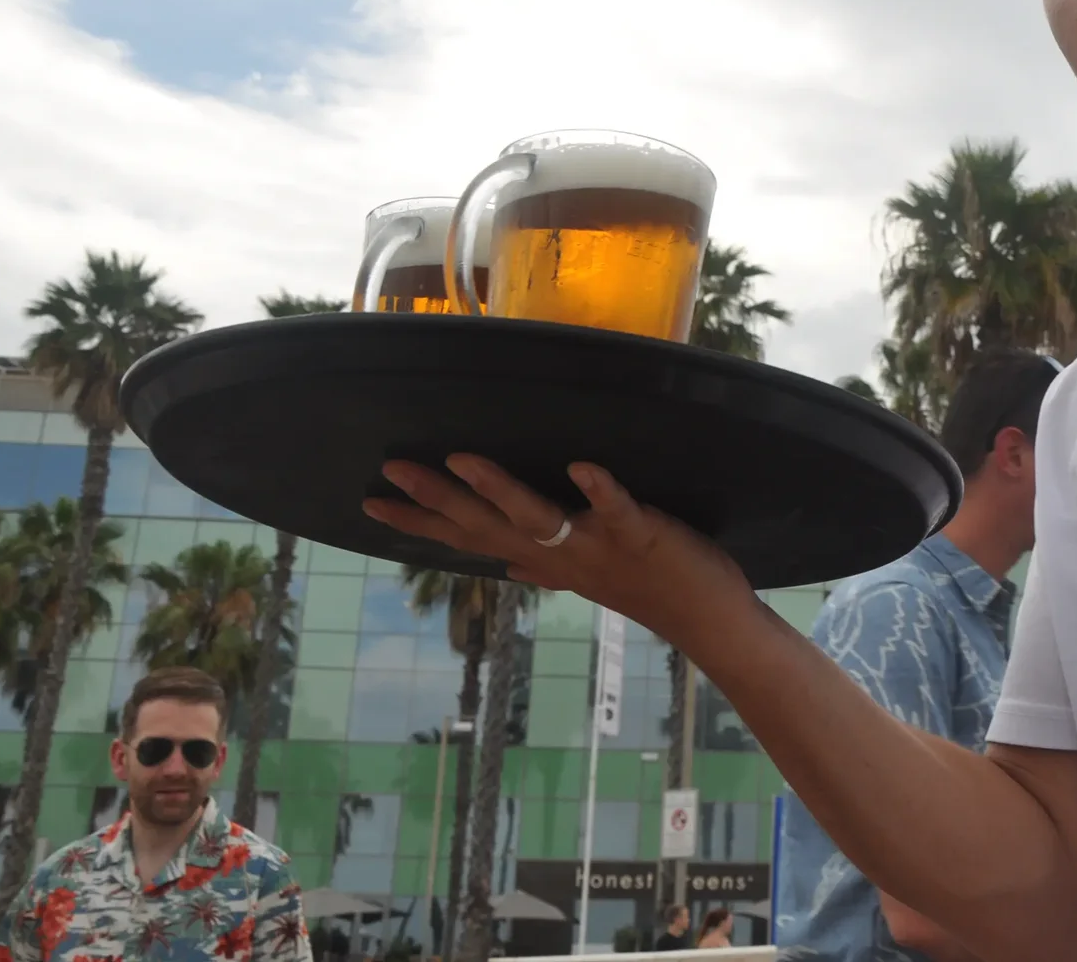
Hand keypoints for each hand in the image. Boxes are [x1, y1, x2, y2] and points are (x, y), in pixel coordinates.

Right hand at [364, 456, 751, 633]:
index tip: (371, 502)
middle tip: (390, 468)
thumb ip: (546, 567)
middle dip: (437, 498)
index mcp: (544, 560)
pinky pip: (616, 510)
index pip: (470, 539)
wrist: (705, 617)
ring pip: (537, 518)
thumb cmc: (649, 587)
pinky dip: (600, 490)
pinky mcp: (640, 534)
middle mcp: (560, 555)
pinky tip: (583, 466)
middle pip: (487, 525)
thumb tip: (509, 566)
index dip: (420, 523)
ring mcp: (597, 546)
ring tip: (462, 458)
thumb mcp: (587, 577)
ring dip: (499, 489)